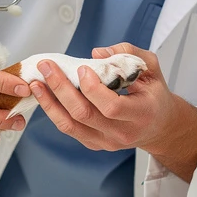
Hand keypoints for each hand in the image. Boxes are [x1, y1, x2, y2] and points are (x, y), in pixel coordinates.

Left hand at [30, 43, 196, 179]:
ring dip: (50, 102)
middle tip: (47, 67)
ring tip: (36, 82)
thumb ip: (129, 54)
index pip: (112, 107)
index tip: (82, 68)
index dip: (93, 89)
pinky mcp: (94, 143)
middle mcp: (122, 132)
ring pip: (70, 125)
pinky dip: (53, 111)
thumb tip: (97, 53)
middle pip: (84, 114)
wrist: (159, 126)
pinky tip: (44, 94)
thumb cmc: (154, 95)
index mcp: (141, 114)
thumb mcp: (152, 68)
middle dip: (61, 88)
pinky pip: (68, 129)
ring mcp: (106, 141)